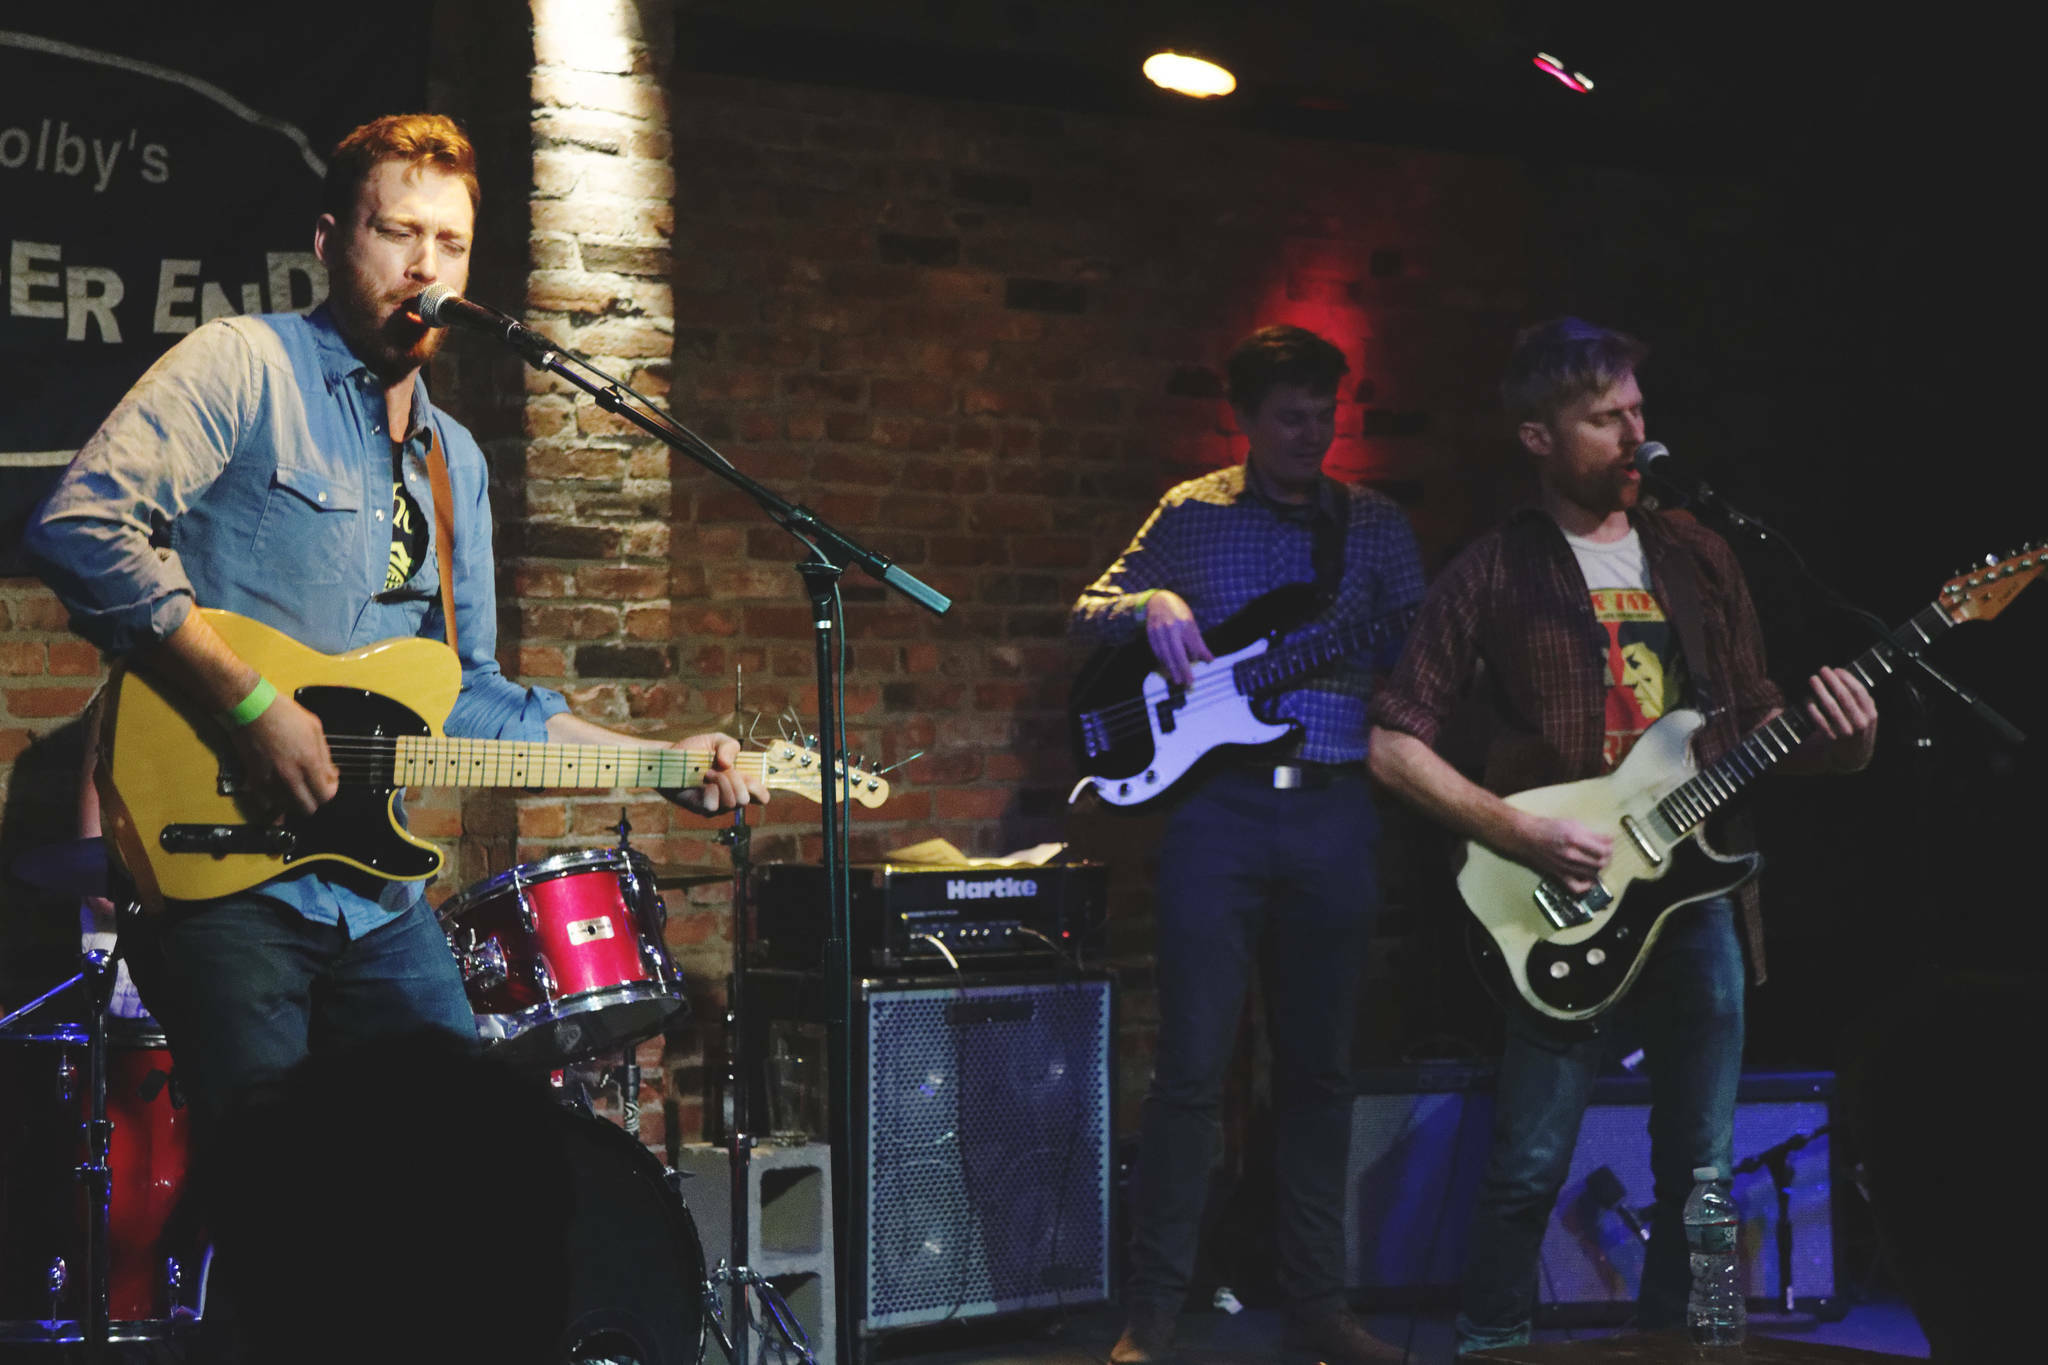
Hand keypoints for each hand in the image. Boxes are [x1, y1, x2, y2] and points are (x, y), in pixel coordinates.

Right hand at [229, 695, 337, 815]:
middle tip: (313, 786)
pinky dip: (275, 801)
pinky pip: (267, 803)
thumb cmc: (283, 714)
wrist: (251, 709)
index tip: (328, 781)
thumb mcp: (315, 729)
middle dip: (314, 800)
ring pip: (287, 808)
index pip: (325, 796)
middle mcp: (289, 776)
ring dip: (294, 801)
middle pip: (307, 809)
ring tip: (296, 785)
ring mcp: (270, 781)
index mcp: (308, 762)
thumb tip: (330, 774)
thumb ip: (325, 756)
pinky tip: (279, 790)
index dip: (330, 790)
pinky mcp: (254, 780)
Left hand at [664, 732, 768, 815]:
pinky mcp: (700, 809)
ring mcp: (716, 806)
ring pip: (732, 803)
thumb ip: (730, 746)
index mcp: (740, 784)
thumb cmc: (695, 750)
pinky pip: (714, 806)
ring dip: (722, 782)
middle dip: (736, 780)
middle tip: (721, 768)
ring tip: (708, 772)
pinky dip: (711, 789)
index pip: (761, 797)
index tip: (747, 775)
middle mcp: (730, 797)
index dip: (759, 788)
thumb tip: (728, 764)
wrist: (669, 757)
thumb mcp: (716, 740)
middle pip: (746, 799)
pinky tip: (702, 780)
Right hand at [1144, 591, 1212, 686]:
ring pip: (1166, 654)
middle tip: (1189, 682)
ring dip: (1172, 669)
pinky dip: (1163, 661)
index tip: (1198, 663)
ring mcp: (1159, 631)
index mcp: (1185, 624)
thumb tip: (1210, 660)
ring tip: (1177, 680)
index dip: (1195, 655)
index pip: (1192, 645)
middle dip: (1184, 669)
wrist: (1159, 600)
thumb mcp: (1192, 624)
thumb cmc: (1178, 613)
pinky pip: (1157, 651)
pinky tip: (1167, 668)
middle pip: (1178, 653)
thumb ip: (1199, 643)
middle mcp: (1172, 628)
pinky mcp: (1150, 634)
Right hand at [1507, 813, 1612, 892]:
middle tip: (1605, 853)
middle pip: (1600, 863)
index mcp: (1574, 839)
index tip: (1609, 845)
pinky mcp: (1560, 875)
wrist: (1528, 837)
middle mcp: (1571, 855)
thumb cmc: (1549, 827)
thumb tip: (1610, 840)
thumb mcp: (1572, 823)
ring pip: (1592, 874)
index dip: (1610, 848)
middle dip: (1607, 858)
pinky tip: (1589, 878)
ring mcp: (1565, 867)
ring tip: (1596, 861)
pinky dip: (1586, 886)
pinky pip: (1576, 887)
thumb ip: (1592, 833)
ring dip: (1598, 869)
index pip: (1603, 850)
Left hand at [1802, 666, 1877, 772]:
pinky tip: (1807, 699)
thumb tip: (1845, 676)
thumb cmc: (1858, 730)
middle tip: (1822, 669)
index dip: (1846, 678)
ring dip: (1820, 690)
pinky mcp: (1833, 740)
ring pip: (1831, 707)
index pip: (1859, 691)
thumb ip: (1862, 700)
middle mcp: (1861, 723)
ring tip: (1813, 679)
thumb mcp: (1867, 716)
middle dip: (1832, 680)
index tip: (1836, 669)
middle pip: (1844, 696)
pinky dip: (1813, 709)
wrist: (1853, 758)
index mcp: (1871, 714)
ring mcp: (1847, 732)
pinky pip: (1820, 721)